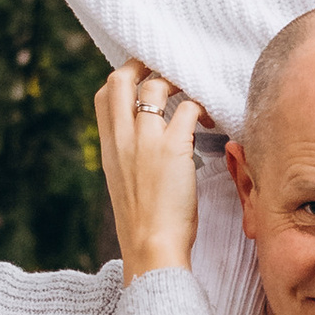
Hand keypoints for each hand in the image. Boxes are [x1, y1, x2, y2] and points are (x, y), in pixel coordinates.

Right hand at [95, 61, 201, 282]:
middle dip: (144, 65)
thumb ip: (130, 159)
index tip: (143, 81)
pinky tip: (210, 121)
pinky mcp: (173, 147)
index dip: (123, 79)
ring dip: (178, 82)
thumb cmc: (144, 227)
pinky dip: (202, 107)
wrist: (150, 249)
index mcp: (108, 148)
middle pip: (121, 78)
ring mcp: (146, 140)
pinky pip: (189, 107)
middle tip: (168, 71)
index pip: (103, 95)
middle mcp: (122, 138)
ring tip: (194, 97)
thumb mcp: (125, 186)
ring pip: (156, 85)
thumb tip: (146, 147)